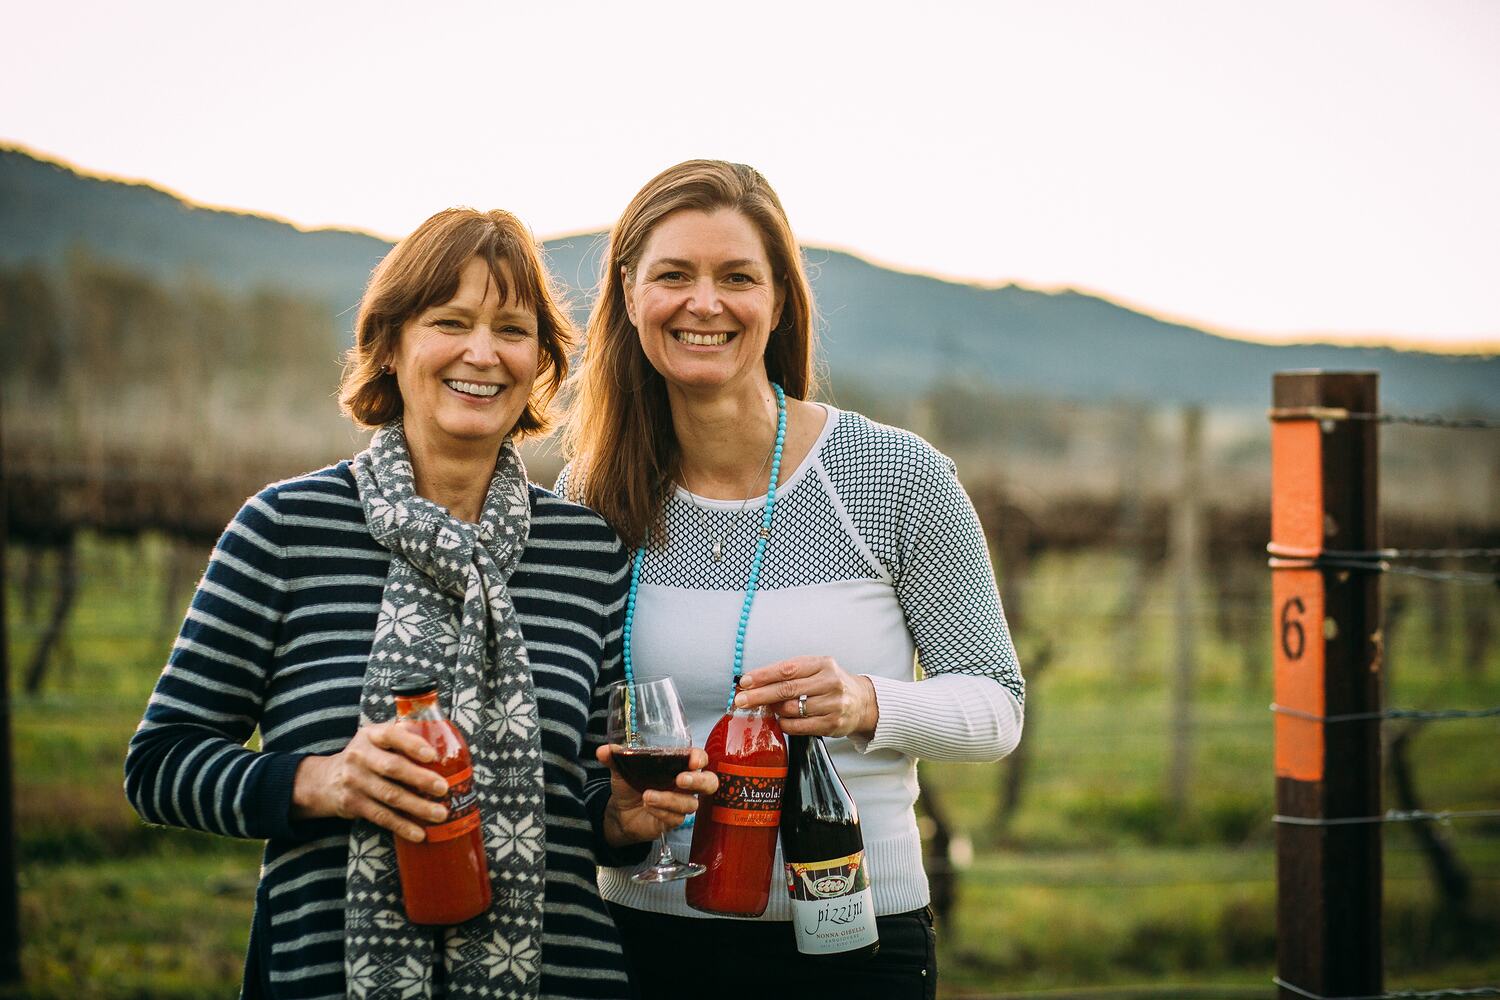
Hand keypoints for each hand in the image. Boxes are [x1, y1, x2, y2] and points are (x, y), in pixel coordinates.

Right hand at [291, 721, 449, 841]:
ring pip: (390, 795)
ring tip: (440, 813)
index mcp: (370, 736)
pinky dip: (402, 826)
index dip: (412, 744)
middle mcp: (360, 756)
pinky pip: (381, 816)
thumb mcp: (375, 738)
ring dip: (417, 806)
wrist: (325, 780)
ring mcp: (355, 781)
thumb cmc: (365, 756)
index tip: (432, 755)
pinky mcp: (353, 804)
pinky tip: (419, 833)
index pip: (391, 735)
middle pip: (393, 768)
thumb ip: (401, 735)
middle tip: (443, 788)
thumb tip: (439, 734)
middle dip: (420, 779)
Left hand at [599, 745, 717, 847]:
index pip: (699, 759)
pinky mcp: (674, 820)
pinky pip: (676, 818)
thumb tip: (603, 750)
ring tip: (647, 796)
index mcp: (678, 765)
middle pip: (709, 783)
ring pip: (690, 803)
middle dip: (699, 781)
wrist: (620, 812)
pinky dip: (661, 811)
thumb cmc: (630, 785)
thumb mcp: (621, 769)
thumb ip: (615, 758)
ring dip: (669, 799)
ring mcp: (681, 804)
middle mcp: (685, 785)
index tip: (693, 760)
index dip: (700, 758)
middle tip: (681, 780)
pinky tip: (648, 806)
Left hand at [734, 656, 879, 738]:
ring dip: (774, 710)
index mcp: (823, 664)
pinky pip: (799, 726)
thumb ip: (790, 674)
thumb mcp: (816, 670)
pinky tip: (781, 720)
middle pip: (787, 689)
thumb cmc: (830, 684)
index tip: (745, 682)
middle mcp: (830, 682)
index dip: (763, 675)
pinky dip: (785, 724)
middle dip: (759, 695)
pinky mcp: (832, 724)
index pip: (788, 668)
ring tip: (768, 709)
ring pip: (791, 709)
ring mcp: (833, 704)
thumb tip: (754, 683)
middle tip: (740, 700)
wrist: (862, 702)